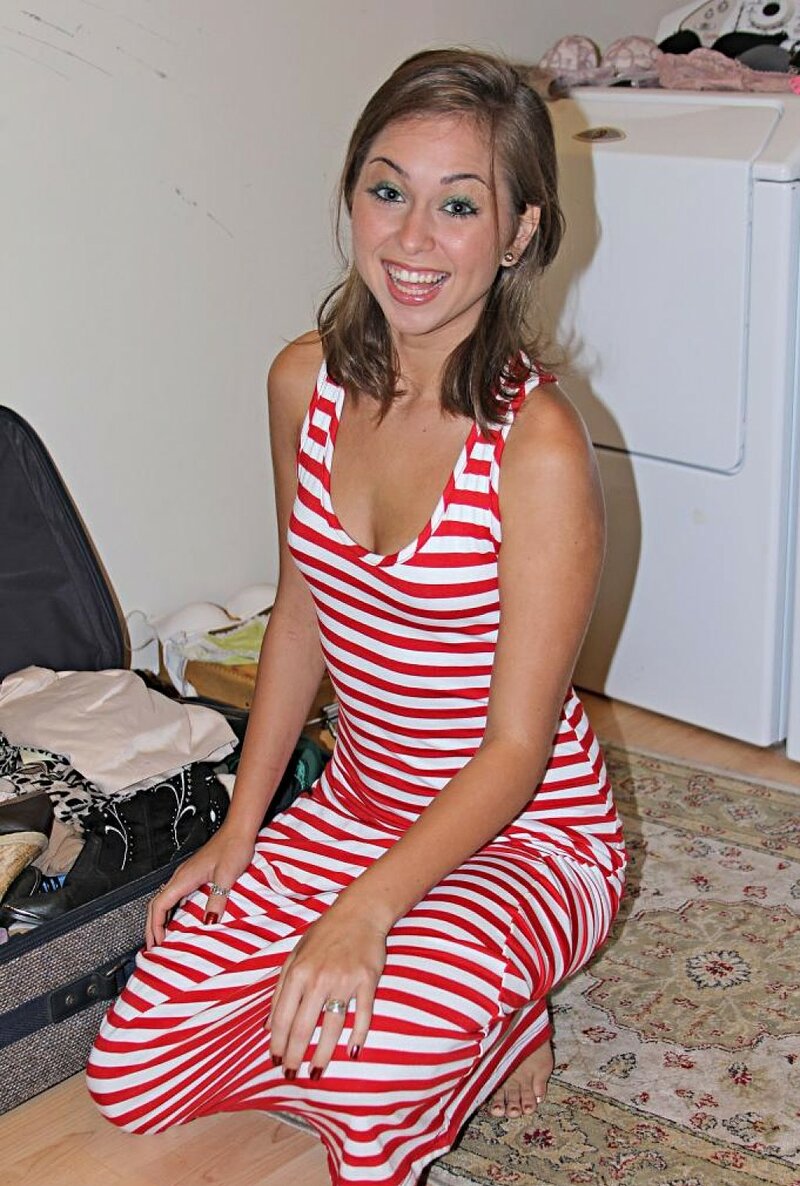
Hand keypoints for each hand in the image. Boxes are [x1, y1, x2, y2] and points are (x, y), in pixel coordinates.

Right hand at [145, 825, 254, 948]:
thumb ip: (217, 899)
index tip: (158, 943)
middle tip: (152, 948)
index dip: (155, 926)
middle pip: (156, 904)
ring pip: (164, 900)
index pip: (159, 905)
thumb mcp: (226, 875)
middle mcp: (181, 876)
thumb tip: (209, 922)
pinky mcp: (194, 875)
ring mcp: (186, 875)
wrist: (239, 830)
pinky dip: (171, 912)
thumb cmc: (233, 846)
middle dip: (151, 927)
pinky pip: (175, 897)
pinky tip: (178, 920)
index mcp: (184, 877)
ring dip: (160, 920)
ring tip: (161, 938)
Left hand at [268, 902, 386, 1077]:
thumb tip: (267, 1025)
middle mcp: (319, 978)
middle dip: (295, 1054)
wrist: (359, 913)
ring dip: (322, 1054)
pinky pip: (362, 1014)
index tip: (276, 1060)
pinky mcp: (367, 980)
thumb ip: (281, 989)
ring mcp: (344, 980)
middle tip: (292, 1074)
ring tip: (316, 1071)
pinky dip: (358, 1035)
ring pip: (332, 1026)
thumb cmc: (324, 934)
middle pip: (303, 1026)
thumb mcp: (295, 955)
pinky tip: (352, 1052)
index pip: (282, 1016)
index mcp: (298, 972)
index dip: (278, 1042)